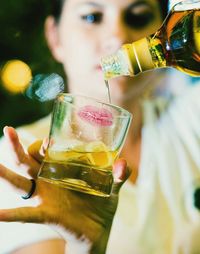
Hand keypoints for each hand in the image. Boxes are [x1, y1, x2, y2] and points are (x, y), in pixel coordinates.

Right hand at [0, 127, 128, 252]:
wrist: (98, 230)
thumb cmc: (101, 204)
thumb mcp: (112, 186)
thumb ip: (118, 174)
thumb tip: (123, 162)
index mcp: (61, 170)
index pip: (47, 152)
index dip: (44, 144)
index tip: (49, 139)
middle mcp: (49, 181)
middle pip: (27, 161)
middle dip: (16, 147)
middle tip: (7, 130)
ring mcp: (45, 197)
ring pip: (20, 183)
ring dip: (5, 175)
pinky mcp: (47, 214)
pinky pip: (27, 214)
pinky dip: (12, 215)